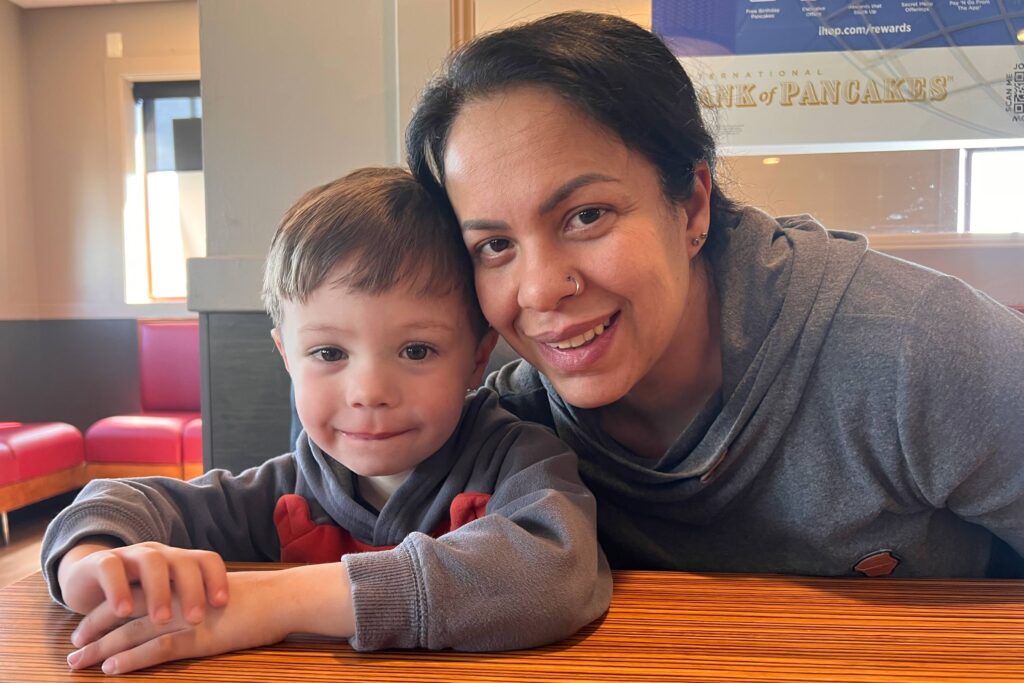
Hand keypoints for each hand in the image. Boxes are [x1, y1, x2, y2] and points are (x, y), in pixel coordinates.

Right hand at [58, 541, 228, 626]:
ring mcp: (130, 555)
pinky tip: (123, 611)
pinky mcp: (101, 562)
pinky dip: (118, 589)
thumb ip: (187, 603)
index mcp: (178, 560)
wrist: (86, 577)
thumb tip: (229, 622)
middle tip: (195, 619)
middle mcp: (159, 554)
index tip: (222, 604)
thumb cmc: (135, 592)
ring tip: (161, 620)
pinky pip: (111, 569)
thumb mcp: (165, 597)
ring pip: (151, 563)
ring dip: (159, 592)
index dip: (217, 579)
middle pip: (183, 562)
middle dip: (192, 590)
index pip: (207, 560)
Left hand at [65, 571, 289, 674]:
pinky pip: (157, 649)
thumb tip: (185, 610)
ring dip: (101, 650)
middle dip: (94, 632)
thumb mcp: (220, 593)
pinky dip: (131, 660)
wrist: (282, 597)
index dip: (106, 612)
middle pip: (123, 614)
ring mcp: (185, 618)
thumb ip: (197, 599)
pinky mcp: (198, 637)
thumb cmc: (259, 598)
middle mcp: (176, 599)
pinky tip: (112, 669)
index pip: (133, 596)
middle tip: (72, 650)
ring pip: (132, 633)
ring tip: (79, 664)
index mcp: (181, 586)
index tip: (86, 628)